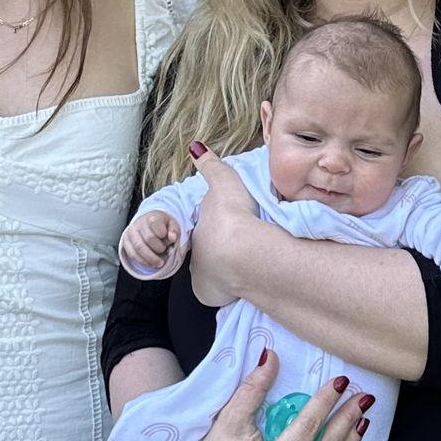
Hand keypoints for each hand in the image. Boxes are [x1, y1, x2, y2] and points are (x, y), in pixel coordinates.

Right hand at [120, 210, 184, 277]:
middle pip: (149, 239)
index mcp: (152, 218)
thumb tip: (173, 237)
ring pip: (138, 248)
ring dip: (151, 259)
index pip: (156, 225)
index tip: (169, 239)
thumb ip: (174, 231)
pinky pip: (132, 254)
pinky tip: (150, 263)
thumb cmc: (162, 226)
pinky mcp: (126, 241)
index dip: (163, 235)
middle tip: (164, 250)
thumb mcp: (172, 225)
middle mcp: (139, 224)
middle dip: (159, 248)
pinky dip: (142, 261)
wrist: (148, 222)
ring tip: (159, 263)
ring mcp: (131, 232)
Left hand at [186, 145, 260, 306]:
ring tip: (245, 268)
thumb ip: (212, 167)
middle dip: (219, 254)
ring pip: (213, 274)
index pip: (207, 230)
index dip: (218, 230)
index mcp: (200, 227)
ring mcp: (202, 275)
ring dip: (225, 273)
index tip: (230, 232)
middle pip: (207, 253)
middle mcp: (196, 251)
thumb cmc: (233, 216)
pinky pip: (218, 293)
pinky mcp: (210, 293)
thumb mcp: (223, 183)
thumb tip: (196, 147)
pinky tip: (242, 286)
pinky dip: (228, 291)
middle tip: (241, 250)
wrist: (242, 250)